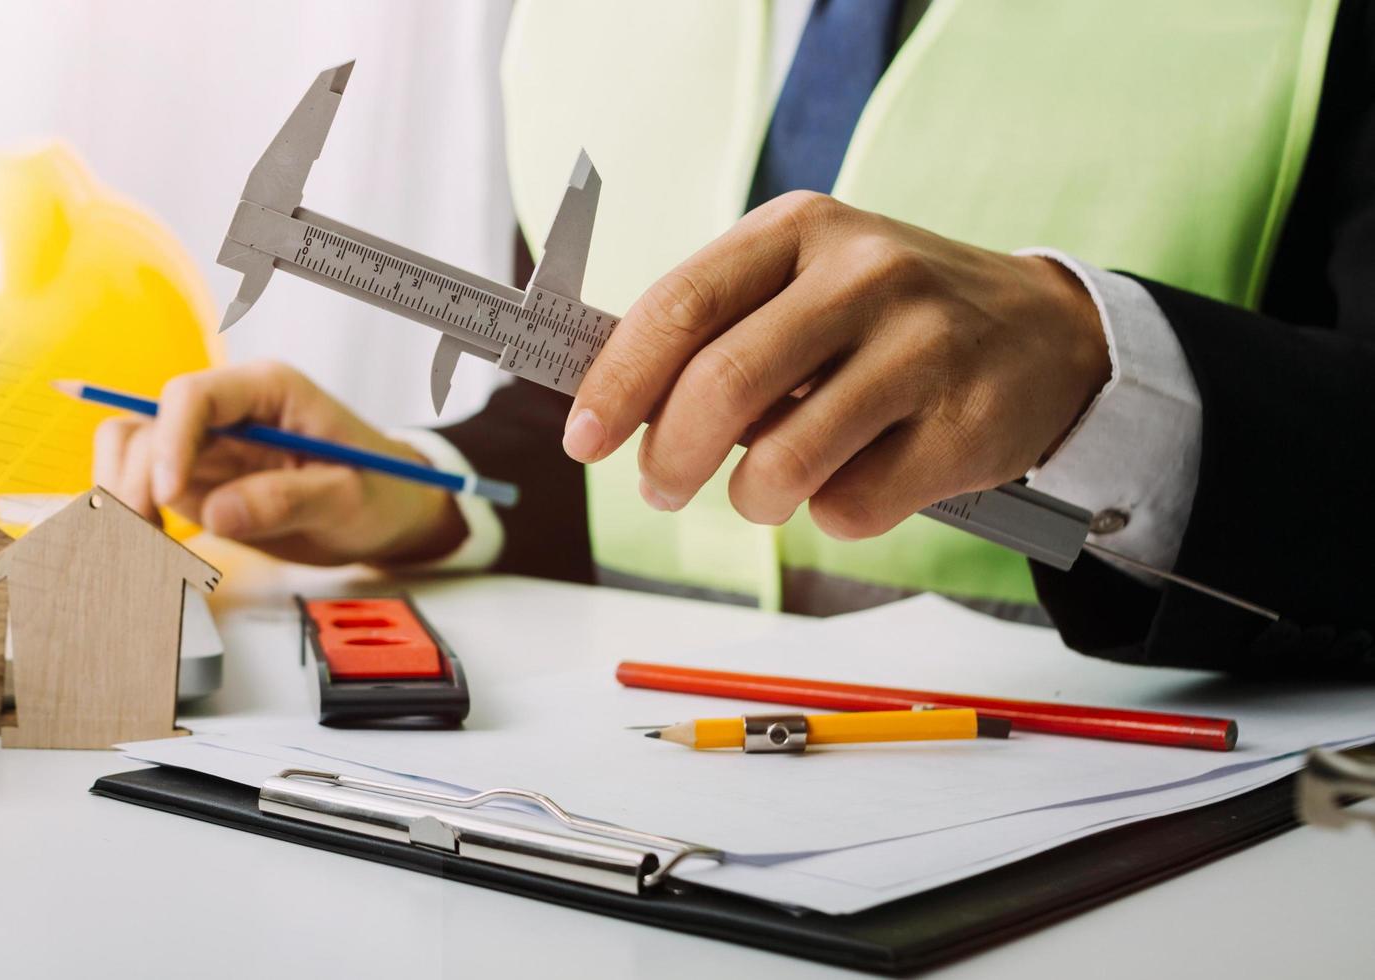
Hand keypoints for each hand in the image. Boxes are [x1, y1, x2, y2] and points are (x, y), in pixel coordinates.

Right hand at [100, 362, 468, 565]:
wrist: (389, 511)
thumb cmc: (381, 490)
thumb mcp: (349, 496)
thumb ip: (287, 499)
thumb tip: (218, 514)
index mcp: (266, 391)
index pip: (191, 395)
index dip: (170, 442)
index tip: (169, 498)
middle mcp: (225, 413)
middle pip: (146, 427)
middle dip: (136, 482)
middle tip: (145, 542)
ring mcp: (205, 449)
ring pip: (130, 453)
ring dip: (122, 497)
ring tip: (143, 550)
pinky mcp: (197, 484)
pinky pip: (143, 490)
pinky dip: (133, 518)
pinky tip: (151, 553)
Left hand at [561, 192, 1109, 538]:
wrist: (1048, 334)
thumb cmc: (885, 319)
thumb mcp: (800, 284)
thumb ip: (713, 330)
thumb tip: (606, 404)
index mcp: (799, 229)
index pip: (680, 305)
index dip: (617, 382)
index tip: (583, 440)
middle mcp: (865, 273)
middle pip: (722, 385)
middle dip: (671, 457)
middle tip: (662, 488)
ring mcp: (926, 346)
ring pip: (785, 461)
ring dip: (753, 498)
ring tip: (767, 488)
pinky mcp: (969, 425)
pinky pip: (854, 505)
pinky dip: (834, 512)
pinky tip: (862, 476)